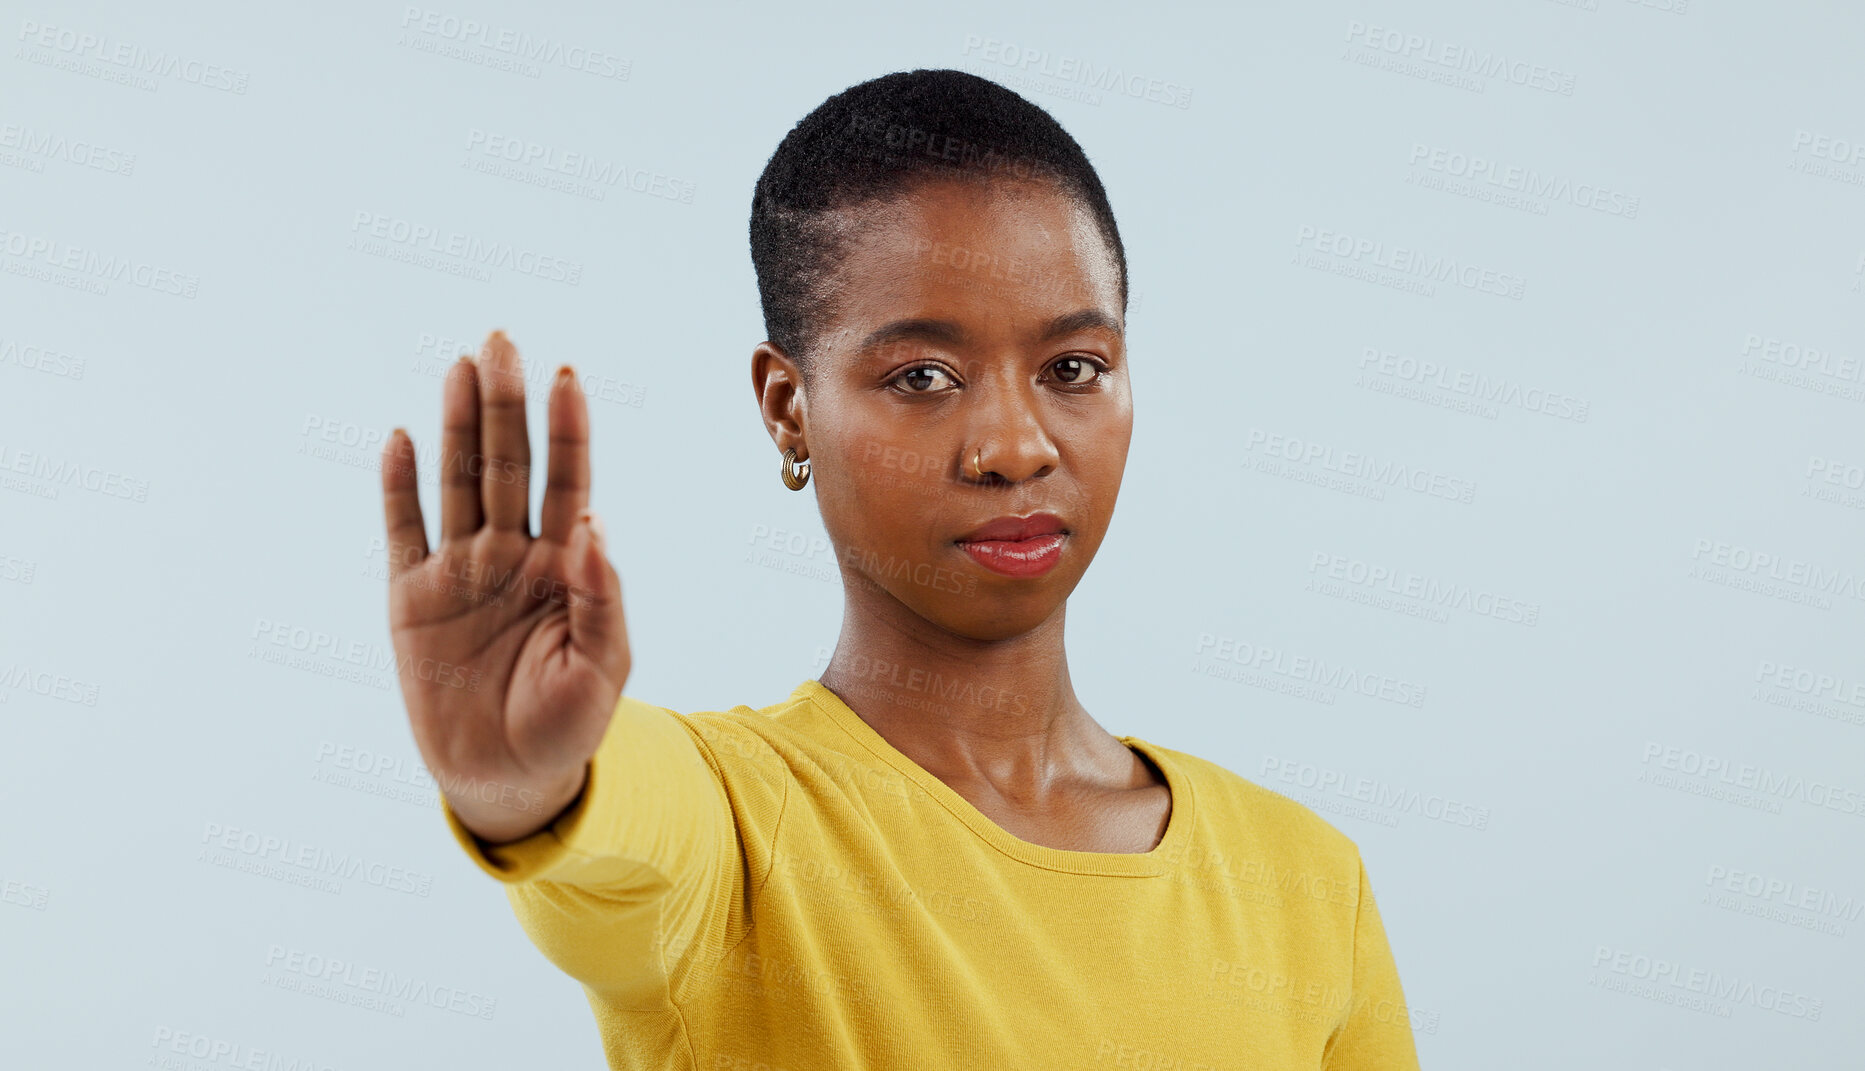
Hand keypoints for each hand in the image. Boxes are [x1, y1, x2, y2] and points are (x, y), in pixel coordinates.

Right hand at [379, 330, 630, 842]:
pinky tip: (399, 437)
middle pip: (509, 464)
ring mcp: (460, 570)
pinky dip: (398, 486)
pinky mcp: (412, 598)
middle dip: (506, 404)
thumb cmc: (566, 725)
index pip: (569, 482)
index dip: (567, 430)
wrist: (506, 779)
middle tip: (502, 340)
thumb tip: (596, 529)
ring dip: (457, 425)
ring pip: (458, 482)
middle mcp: (511, 554)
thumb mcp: (602, 669)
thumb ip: (602, 599)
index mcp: (564, 566)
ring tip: (461, 366)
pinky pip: (403, 530)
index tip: (567, 375)